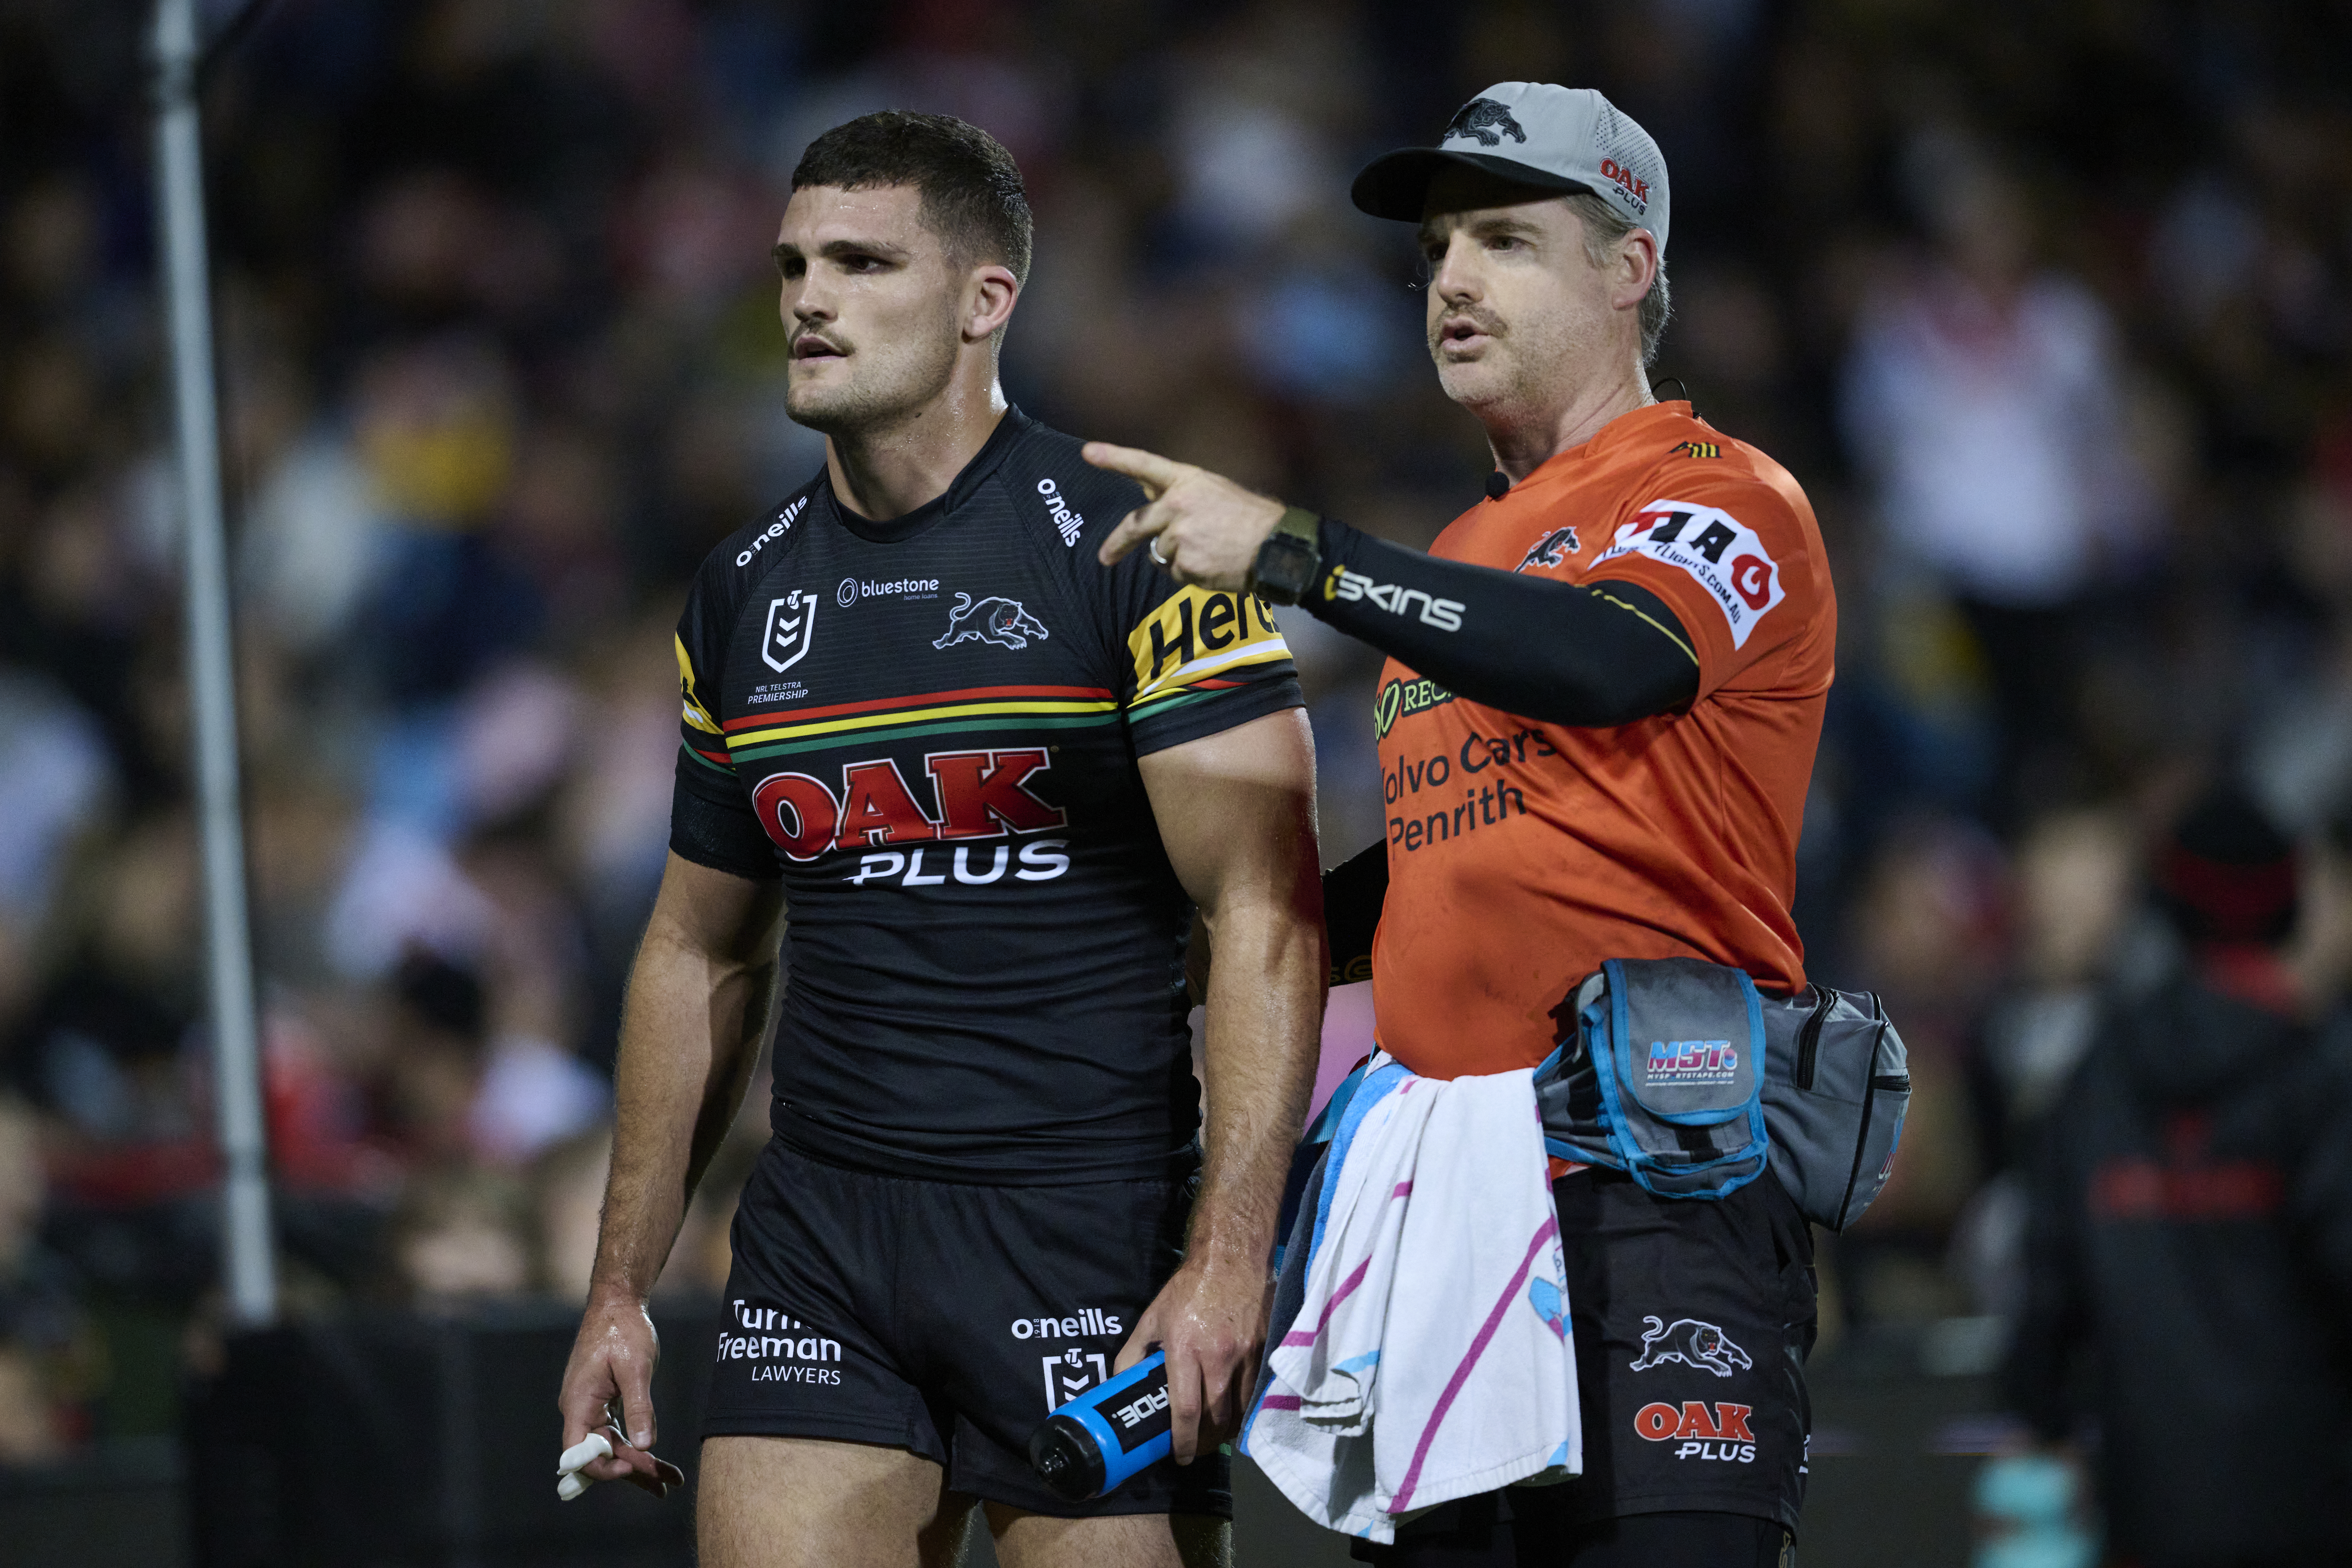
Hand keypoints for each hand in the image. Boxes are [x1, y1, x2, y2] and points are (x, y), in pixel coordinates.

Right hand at [557, 1293, 662, 1487]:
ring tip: (670, 1480)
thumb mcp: (635, 1368)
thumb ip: (639, 1407)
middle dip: (633, 1471)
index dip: (603, 1468)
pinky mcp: (604, 1401)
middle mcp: (580, 1409)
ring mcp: (592, 1406)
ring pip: (613, 1444)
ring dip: (639, 1461)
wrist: (618, 1302)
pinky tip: (657, 1457)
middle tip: (666, 1486)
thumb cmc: (623, 1329)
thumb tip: (645, 1445)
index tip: (635, 1467)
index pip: (579, 1453)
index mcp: (578, 1403)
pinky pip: (618, 1429)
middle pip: (601, 1453)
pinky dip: (637, 1442)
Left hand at [1086, 442, 1285, 591]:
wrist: (1277, 548)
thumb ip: (1179, 492)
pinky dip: (1189, 573)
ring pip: (1160, 552)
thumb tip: (1147, 493)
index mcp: (1187, 481)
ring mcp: (1180, 536)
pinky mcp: (1186, 564)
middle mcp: (1178, 505)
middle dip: (1117, 543)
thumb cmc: (1250, 518)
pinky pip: (1175, 573)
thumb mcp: (1215, 491)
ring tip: (1209, 552)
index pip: (1143, 465)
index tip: (1087, 452)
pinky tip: (1213, 565)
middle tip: (1105, 557)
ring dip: (1176, 557)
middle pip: (1135, 524)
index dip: (1114, 457)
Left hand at [1115, 1245, 1273, 1463]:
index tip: (1180, 1457)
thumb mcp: (1151, 1318)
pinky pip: (1257, 1391)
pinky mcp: (1265, 1348)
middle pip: (1216, 1416)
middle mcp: (1218, 1355)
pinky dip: (1247, 1409)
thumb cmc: (1187, 1289)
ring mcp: (1246, 1353)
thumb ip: (1132, 1354)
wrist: (1231, 1257)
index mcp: (1184, 1348)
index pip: (1186, 1409)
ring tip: (1215, 1437)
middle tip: (1196, 1449)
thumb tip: (1118, 1385)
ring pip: (1241, 1409)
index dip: (1183, 1440)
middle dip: (1206, 1441)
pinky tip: (1237, 1414)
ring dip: (1228, 1430)